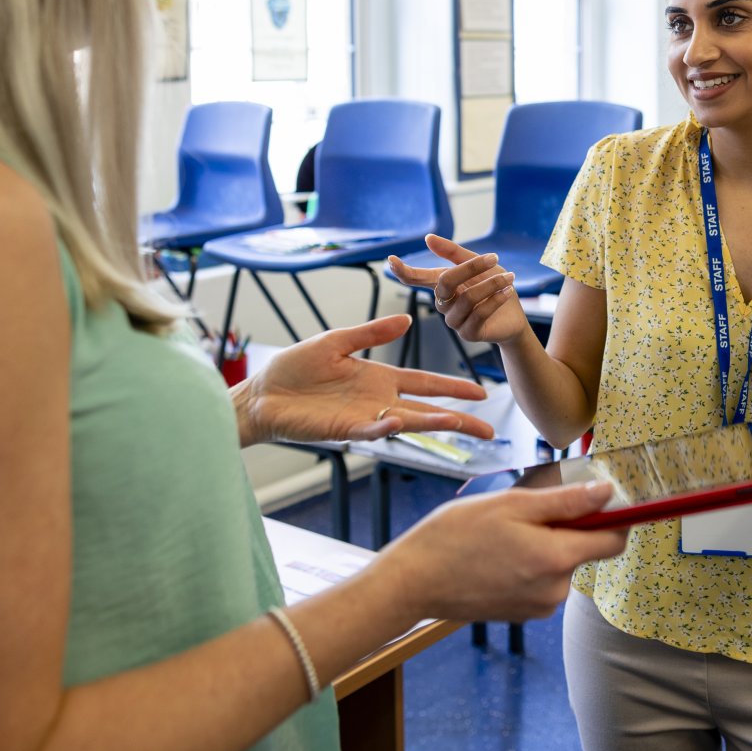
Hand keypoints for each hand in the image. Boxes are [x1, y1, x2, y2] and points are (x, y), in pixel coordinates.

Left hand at [232, 315, 494, 446]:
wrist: (262, 393)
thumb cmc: (295, 368)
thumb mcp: (336, 341)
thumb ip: (371, 332)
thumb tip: (407, 320)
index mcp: (380, 378)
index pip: (425, 383)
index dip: (452, 388)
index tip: (481, 392)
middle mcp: (378, 401)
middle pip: (427, 410)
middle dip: (459, 419)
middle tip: (489, 429)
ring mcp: (364, 417)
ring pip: (408, 423)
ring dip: (433, 424)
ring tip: (460, 424)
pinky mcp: (344, 429)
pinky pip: (371, 430)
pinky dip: (386, 428)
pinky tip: (400, 423)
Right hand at [382, 482, 628, 622]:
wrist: (414, 581)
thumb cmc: (456, 535)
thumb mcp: (511, 504)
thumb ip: (565, 501)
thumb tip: (607, 493)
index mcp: (556, 559)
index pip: (613, 540)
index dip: (613, 516)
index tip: (600, 498)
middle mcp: (554, 590)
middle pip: (584, 550)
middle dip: (567, 526)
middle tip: (526, 510)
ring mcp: (538, 606)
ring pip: (560, 564)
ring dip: (544, 544)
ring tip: (503, 533)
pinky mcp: (522, 613)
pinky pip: (541, 580)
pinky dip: (529, 562)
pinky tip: (497, 553)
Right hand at [386, 235, 529, 346]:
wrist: (513, 315)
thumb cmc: (493, 286)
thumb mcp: (478, 265)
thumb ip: (453, 253)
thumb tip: (428, 238)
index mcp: (442, 285)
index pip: (417, 278)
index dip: (403, 271)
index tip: (391, 259)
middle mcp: (443, 303)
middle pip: (445, 283)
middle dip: (470, 268)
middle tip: (493, 257)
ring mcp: (453, 320)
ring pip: (466, 299)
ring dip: (491, 285)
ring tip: (509, 277)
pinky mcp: (468, 333)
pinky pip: (478, 314)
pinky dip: (494, 300)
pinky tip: (507, 291)